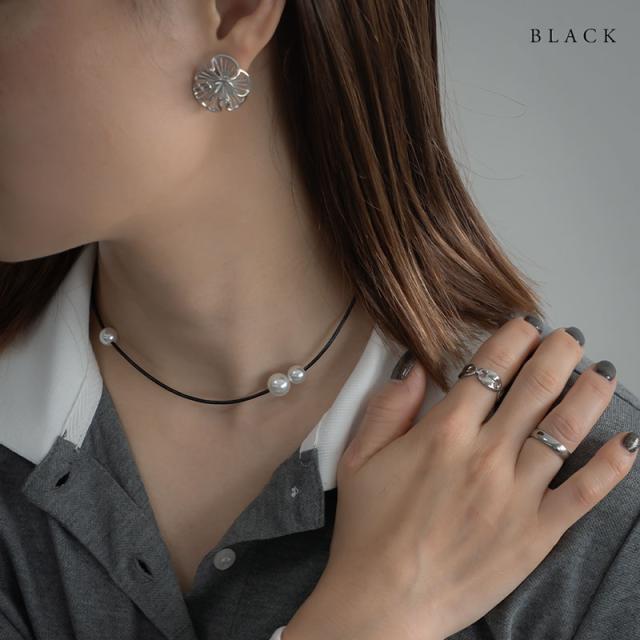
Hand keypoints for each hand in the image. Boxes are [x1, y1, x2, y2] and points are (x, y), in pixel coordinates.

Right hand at [285, 317, 636, 639]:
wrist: (384, 601)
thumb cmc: (367, 530)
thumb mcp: (358, 459)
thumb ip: (387, 408)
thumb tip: (414, 367)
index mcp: (442, 434)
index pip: (489, 368)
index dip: (513, 338)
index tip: (526, 324)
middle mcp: (485, 457)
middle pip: (536, 388)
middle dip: (559, 352)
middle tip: (571, 337)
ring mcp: (515, 496)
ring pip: (566, 431)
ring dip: (590, 394)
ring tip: (602, 373)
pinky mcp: (535, 534)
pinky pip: (584, 494)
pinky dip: (612, 466)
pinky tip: (627, 443)